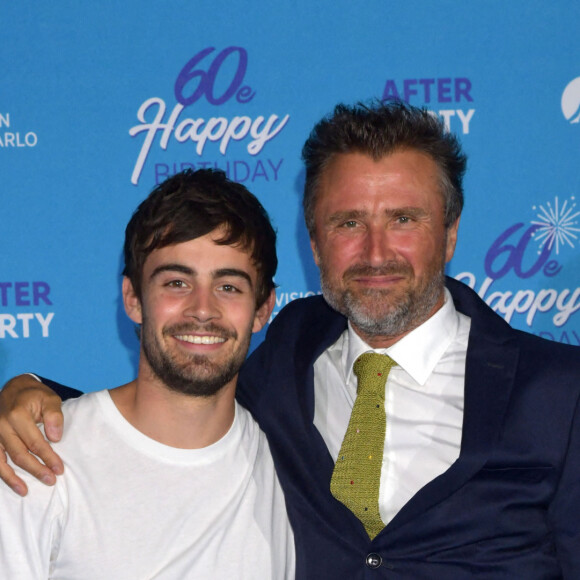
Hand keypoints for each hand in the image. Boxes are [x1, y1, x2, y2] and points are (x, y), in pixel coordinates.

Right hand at [0, 374, 64, 495]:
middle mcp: (1, 425)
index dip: (48, 457)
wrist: (14, 387)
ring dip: (13, 478)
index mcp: (17, 414)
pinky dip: (2, 473)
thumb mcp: (50, 398)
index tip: (59, 469)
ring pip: (1, 461)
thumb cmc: (35, 395)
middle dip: (36, 470)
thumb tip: (55, 438)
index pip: (35, 442)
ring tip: (25, 491)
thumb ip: (54, 416)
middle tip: (50, 481)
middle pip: (19, 454)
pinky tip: (12, 484)